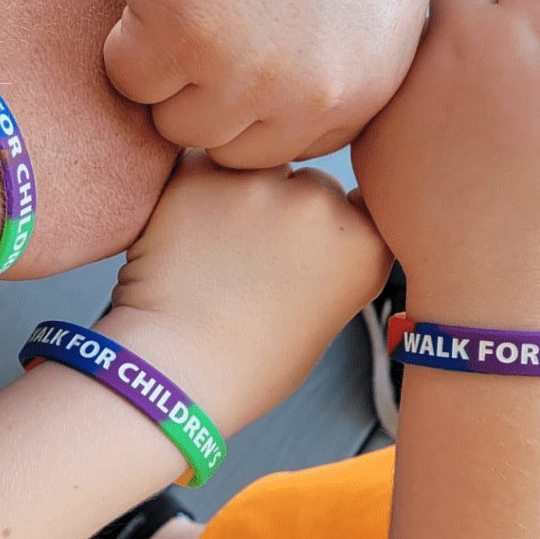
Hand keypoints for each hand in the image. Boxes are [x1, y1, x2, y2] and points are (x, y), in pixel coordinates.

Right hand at [103, 0, 433, 167]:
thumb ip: (353, 62)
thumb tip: (308, 92)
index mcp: (364, 90)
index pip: (286, 148)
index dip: (253, 110)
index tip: (238, 68)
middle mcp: (308, 95)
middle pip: (226, 147)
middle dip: (208, 100)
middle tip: (202, 39)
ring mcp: (242, 70)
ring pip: (171, 122)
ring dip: (166, 74)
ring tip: (181, 9)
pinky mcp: (176, 31)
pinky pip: (126, 74)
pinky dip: (127, 37)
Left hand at [106, 151, 390, 433]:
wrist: (175, 375)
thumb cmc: (248, 366)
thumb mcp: (324, 317)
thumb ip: (334, 261)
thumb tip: (318, 231)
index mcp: (365, 245)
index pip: (362, 204)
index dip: (334, 225)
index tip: (307, 249)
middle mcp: (322, 206)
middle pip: (310, 182)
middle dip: (286, 207)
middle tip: (249, 255)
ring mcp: (262, 186)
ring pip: (255, 166)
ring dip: (240, 191)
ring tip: (212, 245)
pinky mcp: (202, 175)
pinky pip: (202, 163)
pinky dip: (193, 189)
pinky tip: (183, 232)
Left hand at [351, 0, 539, 330]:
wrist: (508, 298)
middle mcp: (470, 43)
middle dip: (489, 4)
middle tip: (505, 65)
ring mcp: (412, 82)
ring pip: (417, 20)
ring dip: (443, 40)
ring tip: (467, 103)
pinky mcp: (372, 121)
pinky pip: (388, 75)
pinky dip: (408, 89)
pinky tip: (435, 140)